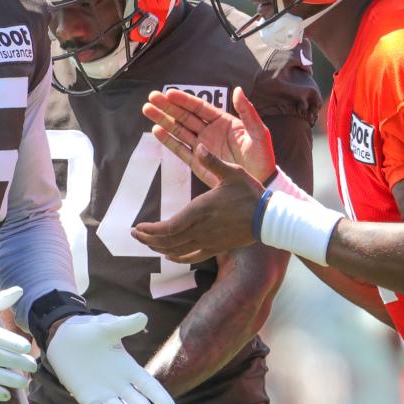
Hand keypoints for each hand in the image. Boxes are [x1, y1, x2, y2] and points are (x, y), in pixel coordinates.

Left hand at [47, 313, 175, 403]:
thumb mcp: (107, 328)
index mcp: (129, 368)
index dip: (159, 397)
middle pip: (136, 401)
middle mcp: (120, 385)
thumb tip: (143, 317)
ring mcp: (105, 394)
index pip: (148, 385)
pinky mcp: (88, 399)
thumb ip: (124, 326)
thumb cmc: (92, 332)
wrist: (66, 339)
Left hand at [132, 144, 264, 261]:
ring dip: (158, 247)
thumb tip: (199, 146)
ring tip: (147, 242)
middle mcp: (201, 229)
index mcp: (200, 210)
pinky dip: (177, 257)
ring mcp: (208, 241)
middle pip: (167, 241)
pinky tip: (168, 255)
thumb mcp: (232, 172)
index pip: (168, 227)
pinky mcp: (215, 248)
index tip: (138, 226)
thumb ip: (212, 161)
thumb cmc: (250, 193)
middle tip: (135, 234)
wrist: (268, 218)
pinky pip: (191, 257)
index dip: (150, 230)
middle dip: (148, 239)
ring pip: (176, 250)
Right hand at [142, 86, 275, 186]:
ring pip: (179, 130)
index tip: (169, 94)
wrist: (260, 184)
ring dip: (163, 120)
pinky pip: (181, 150)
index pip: (199, 108)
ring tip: (147, 110)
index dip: (184, 100)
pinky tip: (156, 131)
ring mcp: (202, 147)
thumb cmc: (262, 157)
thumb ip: (248, 112)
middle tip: (151, 98)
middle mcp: (210, 132)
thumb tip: (238, 90)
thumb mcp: (259, 132)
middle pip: (184, 116)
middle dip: (168, 107)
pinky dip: (169, 141)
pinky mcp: (198, 163)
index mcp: (223, 122)